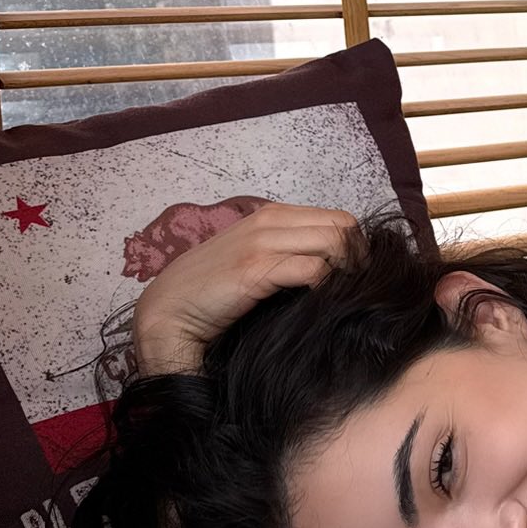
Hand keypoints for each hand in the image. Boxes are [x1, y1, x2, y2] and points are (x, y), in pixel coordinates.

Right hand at [132, 203, 358, 374]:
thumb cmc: (212, 292)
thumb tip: (332, 266)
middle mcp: (268, 221)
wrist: (168, 312)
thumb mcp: (253, 260)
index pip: (337, 217)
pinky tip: (321, 303)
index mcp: (271, 215)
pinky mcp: (255, 269)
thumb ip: (286, 252)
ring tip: (343, 295)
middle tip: (356, 287)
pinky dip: (327, 286)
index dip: (355, 246)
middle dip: (359, 256)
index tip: (356, 276)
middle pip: (343, 225)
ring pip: (334, 241)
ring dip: (347, 270)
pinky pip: (313, 269)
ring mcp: (261, 242)